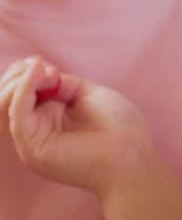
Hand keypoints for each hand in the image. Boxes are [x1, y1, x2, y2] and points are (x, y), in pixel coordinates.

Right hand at [0, 56, 153, 199]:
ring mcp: (31, 141)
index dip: (26, 72)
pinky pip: (17, 114)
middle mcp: (35, 130)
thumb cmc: (120, 129)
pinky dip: (22, 90)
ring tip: (39, 70)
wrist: (132, 157)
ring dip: (18, 80)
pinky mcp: (32, 148)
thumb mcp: (87, 93)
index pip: (19, 92)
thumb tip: (40, 72)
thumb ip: (61, 83)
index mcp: (47, 119)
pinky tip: (39, 75)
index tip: (44, 62)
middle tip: (41, 65)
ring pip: (4, 106)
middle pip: (5, 98)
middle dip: (18, 74)